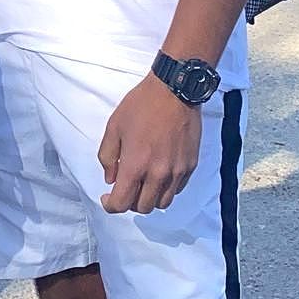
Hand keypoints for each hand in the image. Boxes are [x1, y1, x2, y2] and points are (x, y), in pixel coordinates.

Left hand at [98, 72, 201, 214]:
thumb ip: (108, 157)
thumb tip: (111, 179)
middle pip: (143, 207)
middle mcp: (158, 174)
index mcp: (136, 165)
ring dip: (149, 198)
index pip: (122, 203)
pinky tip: (159, 173)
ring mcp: (177, 172)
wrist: (174, 91)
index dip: (111, 205)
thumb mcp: (114, 127)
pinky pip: (177, 189)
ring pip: (162, 203)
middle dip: (130, 202)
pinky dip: (166, 188)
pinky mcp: (190, 166)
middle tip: (125, 187)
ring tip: (143, 182)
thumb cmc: (141, 106)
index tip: (107, 198)